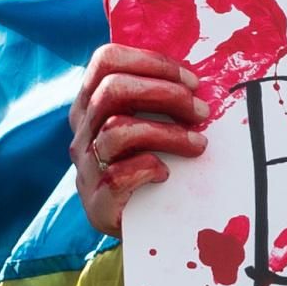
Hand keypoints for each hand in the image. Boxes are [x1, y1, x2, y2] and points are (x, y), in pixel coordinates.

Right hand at [70, 43, 208, 240]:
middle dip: (166, 93)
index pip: (106, 60)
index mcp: (93, 104)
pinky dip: (150, 168)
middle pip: (112, 90)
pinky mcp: (97, 202)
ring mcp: (86, 167)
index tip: (192, 80)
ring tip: (199, 145)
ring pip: (117, 130)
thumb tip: (203, 76)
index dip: (152, 62)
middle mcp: (83, 131)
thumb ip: (165, 97)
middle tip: (202, 112)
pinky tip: (167, 174)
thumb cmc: (160, 163)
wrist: (146, 225)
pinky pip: (119, 174)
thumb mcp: (157, 123)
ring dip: (169, 133)